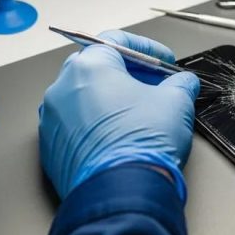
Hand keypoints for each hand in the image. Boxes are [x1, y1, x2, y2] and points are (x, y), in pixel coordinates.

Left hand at [39, 30, 199, 199]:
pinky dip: (95, 123)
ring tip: (137, 113)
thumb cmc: (140, 145)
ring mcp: (53, 118)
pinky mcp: (51, 146)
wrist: (122, 193)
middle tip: (153, 84)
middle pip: (98, 66)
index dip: (148, 48)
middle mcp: (63, 87)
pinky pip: (75, 124)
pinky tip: (118, 135)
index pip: (118, 40)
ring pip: (84, 96)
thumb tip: (183, 83)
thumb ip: (179, 83)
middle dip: (128, 73)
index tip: (163, 60)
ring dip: (110, 98)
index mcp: (89, 66)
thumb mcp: (176, 102)